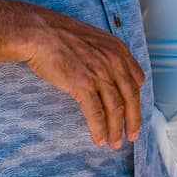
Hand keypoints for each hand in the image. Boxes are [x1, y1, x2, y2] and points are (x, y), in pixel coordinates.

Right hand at [17, 8, 143, 148]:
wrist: (40, 32)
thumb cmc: (61, 36)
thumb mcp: (94, 39)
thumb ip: (106, 55)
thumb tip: (110, 74)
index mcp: (118, 50)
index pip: (136, 80)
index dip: (136, 99)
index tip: (134, 112)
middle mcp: (114, 62)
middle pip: (130, 97)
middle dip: (133, 120)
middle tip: (132, 136)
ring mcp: (100, 74)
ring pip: (115, 108)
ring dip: (116, 129)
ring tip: (114, 143)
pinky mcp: (83, 85)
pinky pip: (96, 113)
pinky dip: (99, 129)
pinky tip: (99, 139)